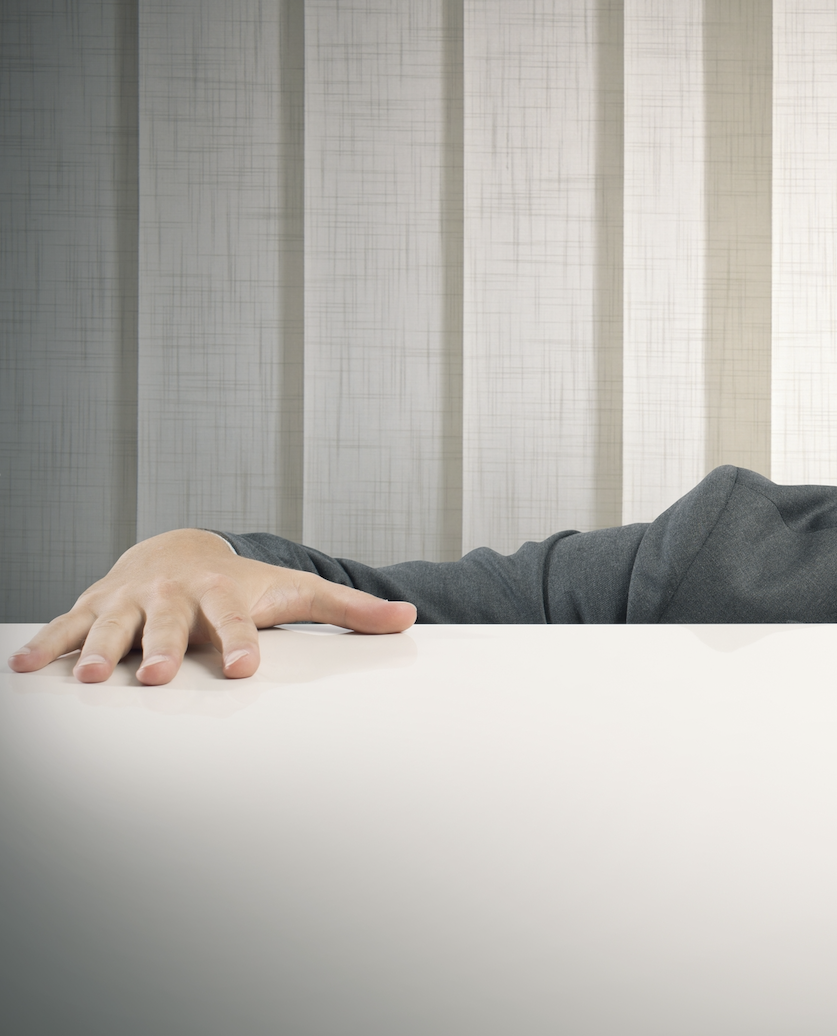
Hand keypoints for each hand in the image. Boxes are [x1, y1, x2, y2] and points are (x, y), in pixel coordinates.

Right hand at [8, 529, 415, 684]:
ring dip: (100, 650)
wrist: (179, 549)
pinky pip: (66, 627)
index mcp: (221, 594)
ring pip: (112, 626)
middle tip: (162, 675)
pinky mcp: (94, 607)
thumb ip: (349, 609)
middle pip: (170, 625)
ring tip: (92, 678)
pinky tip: (25, 670)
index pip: (235, 622)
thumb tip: (408, 617)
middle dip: (164, 648)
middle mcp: (173, 595)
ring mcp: (129, 601)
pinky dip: (46, 646)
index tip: (247, 667)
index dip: (241, 643)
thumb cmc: (241, 582)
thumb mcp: (293, 590)